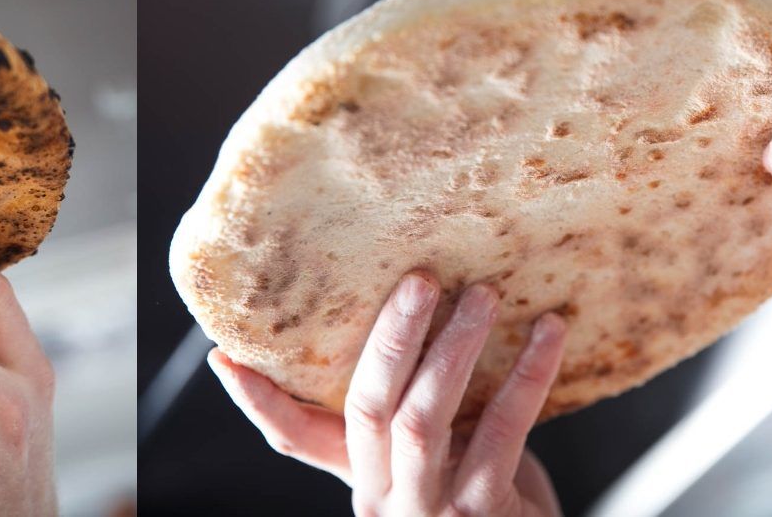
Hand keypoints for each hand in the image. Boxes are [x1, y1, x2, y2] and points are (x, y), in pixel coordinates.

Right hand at [210, 274, 565, 516]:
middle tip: (420, 278)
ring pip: (424, 418)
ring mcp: (428, 512)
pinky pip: (501, 434)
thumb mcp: (433, 461)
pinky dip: (527, 377)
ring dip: (457, 347)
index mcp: (359, 478)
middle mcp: (380, 499)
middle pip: (366, 407)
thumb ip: (412, 414)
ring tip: (485, 295)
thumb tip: (412, 311)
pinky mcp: (483, 516)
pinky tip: (548, 334)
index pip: (292, 438)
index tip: (224, 355)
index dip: (257, 399)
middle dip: (392, 336)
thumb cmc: (483, 498)